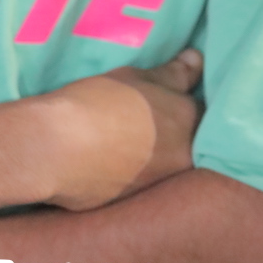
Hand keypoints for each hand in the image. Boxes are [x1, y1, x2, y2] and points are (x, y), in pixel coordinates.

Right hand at [44, 49, 202, 210]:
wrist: (57, 148)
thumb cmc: (101, 102)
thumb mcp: (138, 77)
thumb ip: (174, 73)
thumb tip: (199, 60)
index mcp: (189, 124)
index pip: (205, 110)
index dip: (190, 101)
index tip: (175, 94)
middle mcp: (183, 159)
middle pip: (190, 140)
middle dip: (178, 130)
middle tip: (154, 114)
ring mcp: (157, 185)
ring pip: (166, 162)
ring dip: (156, 150)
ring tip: (132, 133)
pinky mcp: (131, 201)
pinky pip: (140, 179)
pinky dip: (134, 168)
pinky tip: (115, 155)